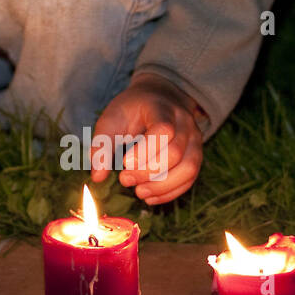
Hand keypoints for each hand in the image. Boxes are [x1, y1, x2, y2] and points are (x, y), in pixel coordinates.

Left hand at [89, 72, 205, 204]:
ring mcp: (195, 139)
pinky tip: (151, 197)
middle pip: (176, 152)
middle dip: (149, 172)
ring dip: (163, 186)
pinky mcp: (196, 154)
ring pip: (188, 168)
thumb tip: (97, 178)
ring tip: (139, 192)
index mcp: (162, 108)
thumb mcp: (112, 119)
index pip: (163, 129)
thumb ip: (102, 145)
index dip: (145, 150)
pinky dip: (171, 192)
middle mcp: (184, 122)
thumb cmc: (131, 110)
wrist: (159, 97)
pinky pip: (190, 177)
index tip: (124, 163)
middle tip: (124, 180)